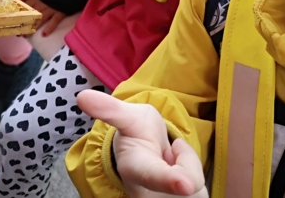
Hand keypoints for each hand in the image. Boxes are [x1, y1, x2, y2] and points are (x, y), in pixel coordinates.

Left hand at [18, 0, 66, 34]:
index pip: (23, 6)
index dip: (17, 15)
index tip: (11, 22)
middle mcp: (41, 2)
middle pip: (30, 14)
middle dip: (23, 24)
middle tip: (16, 33)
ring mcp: (51, 7)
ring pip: (40, 19)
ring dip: (33, 28)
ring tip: (26, 36)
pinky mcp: (61, 11)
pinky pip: (55, 20)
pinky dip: (49, 27)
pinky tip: (44, 34)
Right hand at [77, 90, 206, 197]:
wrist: (145, 156)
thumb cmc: (138, 134)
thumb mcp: (127, 118)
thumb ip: (110, 109)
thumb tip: (82, 96)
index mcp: (136, 170)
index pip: (153, 175)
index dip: (169, 180)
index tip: (185, 184)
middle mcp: (149, 195)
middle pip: (190, 180)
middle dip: (186, 162)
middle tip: (168, 152)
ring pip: (198, 183)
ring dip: (190, 167)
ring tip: (171, 162)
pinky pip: (202, 190)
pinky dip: (195, 177)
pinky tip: (179, 175)